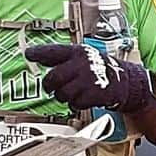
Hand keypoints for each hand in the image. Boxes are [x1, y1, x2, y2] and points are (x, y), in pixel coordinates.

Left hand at [25, 43, 153, 113]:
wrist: (127, 82)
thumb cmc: (101, 70)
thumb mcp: (85, 58)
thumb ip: (64, 59)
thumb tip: (39, 59)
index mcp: (78, 52)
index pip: (54, 51)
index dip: (39, 53)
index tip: (28, 54)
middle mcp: (82, 64)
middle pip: (53, 78)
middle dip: (49, 85)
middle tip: (51, 87)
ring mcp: (87, 79)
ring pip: (62, 93)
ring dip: (64, 96)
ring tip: (73, 93)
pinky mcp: (93, 94)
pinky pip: (74, 103)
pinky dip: (76, 104)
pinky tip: (83, 98)